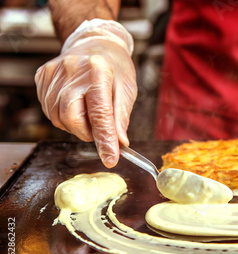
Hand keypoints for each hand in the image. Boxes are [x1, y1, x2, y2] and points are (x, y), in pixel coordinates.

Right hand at [35, 19, 137, 167]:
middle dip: (87, 132)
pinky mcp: (42, 77)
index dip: (105, 139)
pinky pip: (50, 110)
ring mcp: (53, 73)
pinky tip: (76, 104)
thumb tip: (119, 144)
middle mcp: (72, 70)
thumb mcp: (127, 90)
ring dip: (77, 124)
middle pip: (71, 118)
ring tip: (88, 110)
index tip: (111, 159)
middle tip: (100, 127)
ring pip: (59, 118)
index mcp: (98, 71)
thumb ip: (121, 118)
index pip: (100, 113)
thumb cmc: (115, 68)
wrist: (95, 43)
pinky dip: (64, 116)